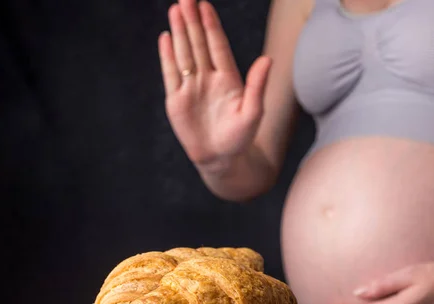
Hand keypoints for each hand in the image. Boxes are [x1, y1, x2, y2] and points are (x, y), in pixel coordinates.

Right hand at [158, 0, 271, 164]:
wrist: (221, 159)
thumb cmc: (240, 138)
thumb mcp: (253, 112)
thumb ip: (257, 86)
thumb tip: (267, 60)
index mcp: (228, 78)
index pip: (218, 46)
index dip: (211, 26)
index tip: (206, 5)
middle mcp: (208, 78)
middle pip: (198, 44)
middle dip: (192, 21)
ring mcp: (191, 87)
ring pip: (184, 54)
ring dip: (179, 32)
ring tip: (175, 10)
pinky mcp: (176, 100)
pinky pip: (171, 73)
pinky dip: (168, 56)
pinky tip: (166, 38)